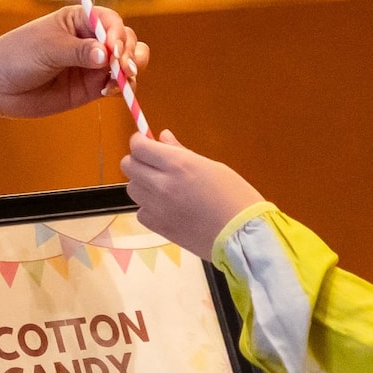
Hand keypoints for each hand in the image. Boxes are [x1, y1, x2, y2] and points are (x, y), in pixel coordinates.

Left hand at [0, 6, 147, 118]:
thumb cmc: (16, 56)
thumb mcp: (47, 49)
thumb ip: (78, 52)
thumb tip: (106, 54)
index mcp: (79, 20)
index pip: (111, 22)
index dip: (118, 35)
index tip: (114, 50)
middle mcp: (90, 41)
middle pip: (126, 41)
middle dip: (129, 53)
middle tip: (121, 69)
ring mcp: (92, 65)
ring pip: (127, 64)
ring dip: (131, 71)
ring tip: (119, 81)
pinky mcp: (90, 88)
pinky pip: (116, 87)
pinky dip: (121, 89)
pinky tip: (109, 92)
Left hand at [119, 130, 263, 258]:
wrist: (243, 236)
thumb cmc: (235, 196)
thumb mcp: (212, 166)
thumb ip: (181, 152)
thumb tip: (161, 137)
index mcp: (178, 164)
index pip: (139, 147)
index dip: (139, 142)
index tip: (145, 143)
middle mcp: (162, 184)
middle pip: (128, 166)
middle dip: (138, 161)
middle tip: (153, 164)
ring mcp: (157, 208)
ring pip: (132, 189)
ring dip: (142, 184)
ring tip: (162, 188)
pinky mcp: (158, 228)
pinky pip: (140, 212)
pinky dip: (148, 207)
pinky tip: (166, 208)